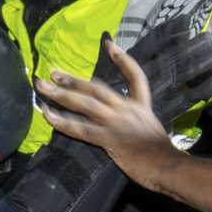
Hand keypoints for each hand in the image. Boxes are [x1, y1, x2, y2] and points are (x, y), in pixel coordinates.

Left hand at [35, 40, 179, 188]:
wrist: (168, 166)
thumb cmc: (163, 153)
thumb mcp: (153, 129)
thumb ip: (138, 122)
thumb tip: (125, 122)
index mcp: (141, 106)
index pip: (135, 77)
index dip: (123, 60)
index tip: (110, 45)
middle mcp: (127, 110)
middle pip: (97, 88)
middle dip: (73, 80)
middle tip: (53, 73)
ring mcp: (117, 123)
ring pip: (85, 104)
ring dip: (61, 95)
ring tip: (42, 88)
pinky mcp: (109, 139)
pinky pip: (81, 129)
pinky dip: (63, 122)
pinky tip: (48, 116)